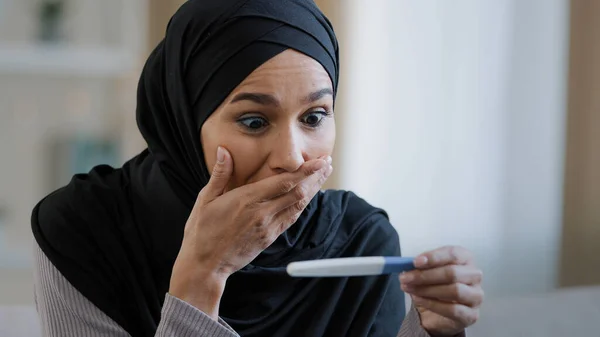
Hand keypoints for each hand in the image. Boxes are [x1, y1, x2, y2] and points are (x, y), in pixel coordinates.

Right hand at [170, 146, 332, 317]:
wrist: (205, 265)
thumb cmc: (201, 231)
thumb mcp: (205, 199)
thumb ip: (220, 174)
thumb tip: (224, 150)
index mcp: (246, 200)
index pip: (284, 182)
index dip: (305, 170)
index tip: (319, 160)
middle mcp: (262, 213)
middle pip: (297, 192)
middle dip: (315, 176)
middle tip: (327, 162)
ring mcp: (268, 227)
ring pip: (298, 205)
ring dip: (313, 189)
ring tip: (324, 175)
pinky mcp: (269, 237)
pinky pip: (291, 218)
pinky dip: (302, 205)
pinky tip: (308, 196)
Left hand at [399, 246, 483, 335]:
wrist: (436, 313)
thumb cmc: (433, 286)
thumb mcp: (425, 272)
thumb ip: (419, 267)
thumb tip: (406, 265)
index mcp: (465, 258)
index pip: (453, 254)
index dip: (434, 257)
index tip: (415, 262)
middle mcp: (474, 275)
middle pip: (452, 273)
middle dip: (425, 275)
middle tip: (406, 278)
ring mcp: (476, 296)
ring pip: (455, 290)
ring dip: (427, 290)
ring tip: (409, 289)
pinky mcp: (472, 315)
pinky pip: (453, 309)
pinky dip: (432, 304)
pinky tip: (418, 300)